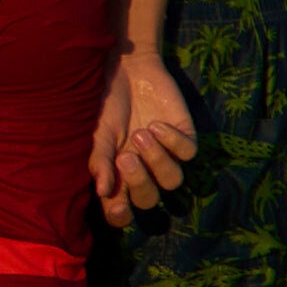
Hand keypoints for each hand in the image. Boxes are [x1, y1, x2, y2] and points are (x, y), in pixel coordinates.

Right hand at [92, 35, 200, 221]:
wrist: (127, 70)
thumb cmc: (105, 105)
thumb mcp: (97, 134)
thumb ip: (101, 162)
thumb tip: (103, 192)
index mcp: (118, 176)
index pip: (121, 210)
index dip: (121, 216)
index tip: (118, 208)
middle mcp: (144, 171)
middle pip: (150, 199)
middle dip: (140, 182)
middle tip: (126, 156)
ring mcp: (166, 155)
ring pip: (174, 180)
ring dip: (158, 160)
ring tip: (142, 133)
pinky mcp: (185, 136)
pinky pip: (188, 152)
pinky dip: (173, 141)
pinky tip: (157, 124)